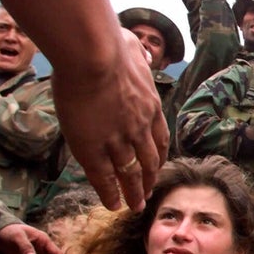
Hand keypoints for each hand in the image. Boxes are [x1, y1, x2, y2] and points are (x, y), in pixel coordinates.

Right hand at [51, 29, 167, 211]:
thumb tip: (138, 48)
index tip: (156, 166)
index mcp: (150, 107)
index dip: (158, 155)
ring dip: (134, 193)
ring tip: (134, 206)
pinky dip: (110, 193)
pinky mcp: (95, 148)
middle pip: (150, 161)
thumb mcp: (133, 50)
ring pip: (131, 174)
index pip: (159, 138)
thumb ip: (136, 54)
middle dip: (150, 180)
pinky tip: (113, 205)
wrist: (94, 57)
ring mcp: (119, 140)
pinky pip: (105, 178)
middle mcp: (140, 128)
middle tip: (148, 194)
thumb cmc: (108, 46)